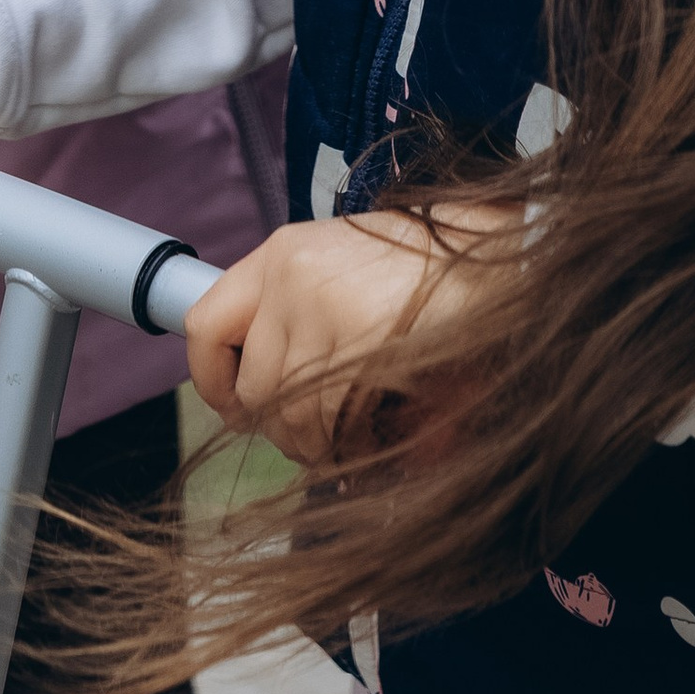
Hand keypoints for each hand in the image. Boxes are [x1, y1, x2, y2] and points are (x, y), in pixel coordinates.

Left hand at [185, 212, 451, 464]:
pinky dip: (343, 444)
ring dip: (313, 444)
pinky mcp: (358, 339)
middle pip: (252, 383)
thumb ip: (295, 315)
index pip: (204, 323)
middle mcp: (289, 277)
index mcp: (279, 254)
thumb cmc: (421, 266)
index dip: (212, 379)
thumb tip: (259, 404)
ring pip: (289, 411)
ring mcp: (321, 308)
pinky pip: (329, 418)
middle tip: (308, 440)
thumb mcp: (341, 268)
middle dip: (276, 427)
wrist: (490, 247)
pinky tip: (366, 441)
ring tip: (341, 446)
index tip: (236, 409)